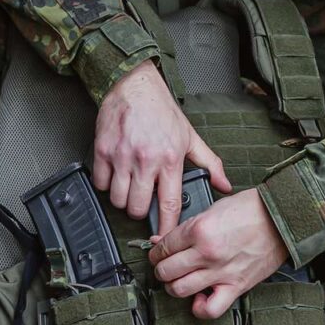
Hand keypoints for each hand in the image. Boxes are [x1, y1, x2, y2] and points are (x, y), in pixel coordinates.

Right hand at [91, 60, 230, 231]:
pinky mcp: (103, 150)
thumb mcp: (190, 136)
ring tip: (129, 188)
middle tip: (143, 200)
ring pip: (117, 200)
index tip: (164, 239)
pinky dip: (105, 185)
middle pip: (138, 208)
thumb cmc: (161, 111)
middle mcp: (145, 160)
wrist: (135, 85)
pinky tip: (114, 176)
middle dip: (141, 211)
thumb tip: (224, 185)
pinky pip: (100, 184)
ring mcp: (122, 156)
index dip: (167, 228)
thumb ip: (209, 163)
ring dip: (123, 200)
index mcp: (170, 159)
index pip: (170, 205)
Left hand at [148, 189, 286, 318]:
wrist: (281, 218)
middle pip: (166, 270)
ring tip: (178, 281)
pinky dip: (199, 308)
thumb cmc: (251, 210)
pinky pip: (210, 309)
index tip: (157, 253)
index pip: (163, 247)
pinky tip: (198, 298)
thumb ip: (187, 227)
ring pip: (180, 290)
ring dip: (174, 287)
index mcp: (199, 229)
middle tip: (164, 266)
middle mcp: (207, 253)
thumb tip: (163, 240)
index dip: (155, 251)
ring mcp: (221, 272)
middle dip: (160, 269)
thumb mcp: (213, 208)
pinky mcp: (236, 286)